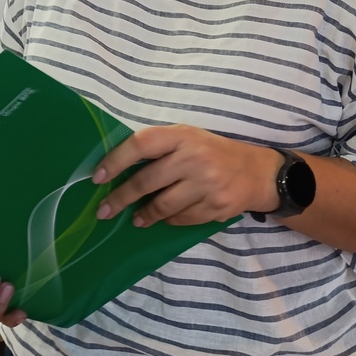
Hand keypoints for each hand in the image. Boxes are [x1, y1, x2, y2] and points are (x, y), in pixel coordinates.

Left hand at [92, 124, 281, 227]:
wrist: (258, 172)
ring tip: (134, 219)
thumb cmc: (213, 152)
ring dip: (143, 215)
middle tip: (104, 210)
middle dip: (120, 198)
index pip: (141, 144)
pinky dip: (168, 220)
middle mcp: (193, 158)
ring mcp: (206, 184)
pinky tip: (162, 219)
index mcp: (182, 135)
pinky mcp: (215, 207)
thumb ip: (160, 148)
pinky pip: (181, 219)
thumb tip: (118, 167)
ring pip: (162, 206)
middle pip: (146, 181)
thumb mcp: (189, 138)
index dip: (116, 159)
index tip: (97, 177)